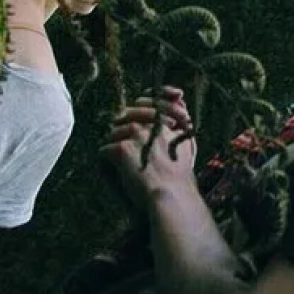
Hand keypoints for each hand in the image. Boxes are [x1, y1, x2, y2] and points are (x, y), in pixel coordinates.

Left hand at [100, 86, 197, 209]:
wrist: (172, 195)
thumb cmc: (180, 175)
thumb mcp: (187, 143)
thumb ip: (181, 120)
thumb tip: (178, 102)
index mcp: (167, 122)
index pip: (155, 99)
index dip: (146, 100)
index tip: (141, 102)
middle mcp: (151, 125)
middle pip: (128, 113)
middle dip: (122, 122)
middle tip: (120, 134)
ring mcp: (136, 135)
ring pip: (114, 132)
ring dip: (113, 143)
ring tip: (115, 156)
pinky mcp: (123, 150)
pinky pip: (105, 150)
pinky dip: (106, 160)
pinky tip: (111, 168)